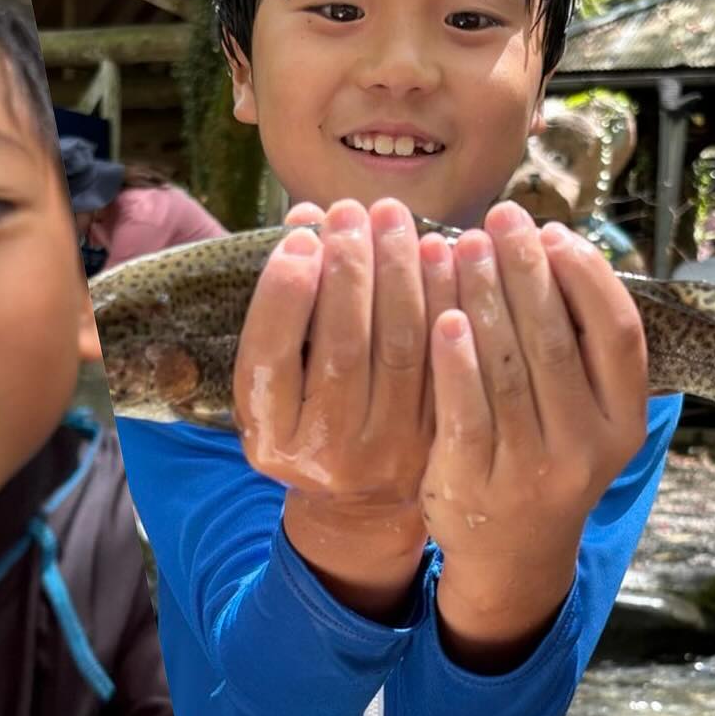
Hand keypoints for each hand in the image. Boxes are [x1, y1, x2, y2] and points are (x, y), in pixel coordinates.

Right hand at [232, 198, 433, 618]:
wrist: (358, 504)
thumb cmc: (307, 420)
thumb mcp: (275, 383)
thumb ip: (284, 310)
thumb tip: (307, 223)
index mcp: (270, 434)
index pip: (271, 356)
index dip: (285, 292)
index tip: (299, 235)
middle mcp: (323, 450)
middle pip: (340, 346)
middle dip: (348, 268)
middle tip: (353, 211)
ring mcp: (384, 449)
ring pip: (397, 347)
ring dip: (398, 272)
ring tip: (393, 217)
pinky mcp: (434, 439)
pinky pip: (443, 358)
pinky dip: (445, 299)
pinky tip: (442, 252)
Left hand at [421, 203, 649, 669]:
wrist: (510, 553)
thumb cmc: (543, 460)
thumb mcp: (583, 417)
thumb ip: (575, 352)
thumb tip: (550, 249)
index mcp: (623, 420)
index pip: (616, 333)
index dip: (587, 276)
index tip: (555, 232)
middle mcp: (586, 445)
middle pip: (555, 340)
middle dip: (525, 270)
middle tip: (498, 219)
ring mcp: (531, 468)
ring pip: (507, 369)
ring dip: (482, 299)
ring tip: (461, 247)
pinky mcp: (476, 482)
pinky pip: (464, 411)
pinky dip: (454, 361)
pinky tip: (441, 317)